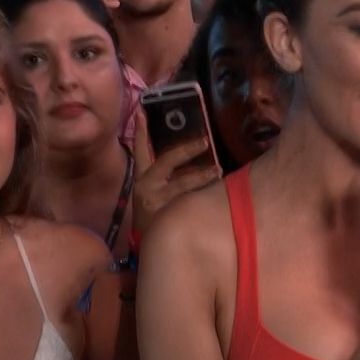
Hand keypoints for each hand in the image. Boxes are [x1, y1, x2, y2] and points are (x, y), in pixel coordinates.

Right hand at [131, 107, 221, 234]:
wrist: (151, 248)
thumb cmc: (154, 218)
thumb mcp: (152, 194)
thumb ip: (167, 177)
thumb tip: (194, 156)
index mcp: (141, 179)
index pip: (141, 150)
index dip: (141, 131)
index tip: (142, 111)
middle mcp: (147, 187)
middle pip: (167, 162)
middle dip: (187, 150)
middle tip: (205, 142)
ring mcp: (158, 202)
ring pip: (182, 183)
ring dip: (202, 175)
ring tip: (219, 170)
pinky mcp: (169, 216)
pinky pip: (191, 201)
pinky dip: (205, 196)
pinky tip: (219, 193)